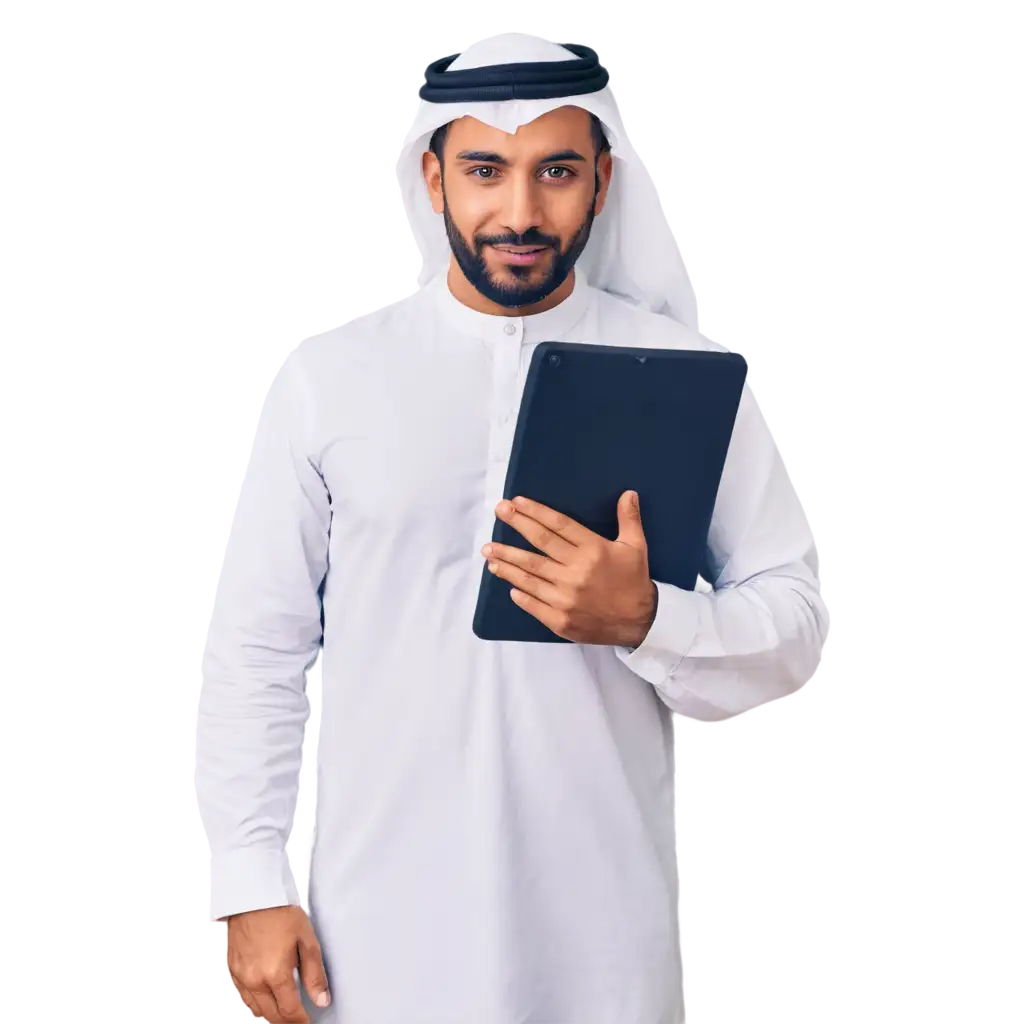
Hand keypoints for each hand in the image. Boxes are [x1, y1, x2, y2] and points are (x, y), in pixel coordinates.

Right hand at [222, 905, 329, 1023]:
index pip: (289, 1010)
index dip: (301, 1020)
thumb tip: (322, 999)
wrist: (252, 894)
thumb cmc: (279, 910)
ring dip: (269, 1012)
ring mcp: (238, 976)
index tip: (307, 1021)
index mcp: (275, 974)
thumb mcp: (306, 939)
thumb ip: (314, 973)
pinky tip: (262, 996)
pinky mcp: (229, 969)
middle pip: (271, 1013)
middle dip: (286, 1019)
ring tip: (282, 1009)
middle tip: (297, 1017)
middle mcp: (253, 979)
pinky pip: (240, 996)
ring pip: (254, 1008)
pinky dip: (253, 1001)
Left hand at [482, 490, 656, 646]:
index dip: (535, 512)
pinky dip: (519, 594)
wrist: (640, 624)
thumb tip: (628, 493)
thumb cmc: (634, 582)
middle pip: (539, 544)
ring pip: (529, 575)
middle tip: (498, 512)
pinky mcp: (560, 620)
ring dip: (507, 561)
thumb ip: (629, 519)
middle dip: (516, 526)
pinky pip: (533, 604)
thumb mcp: (636, 548)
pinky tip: (508, 585)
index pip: (558, 525)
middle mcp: (576, 571)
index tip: (516, 502)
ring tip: (489, 551)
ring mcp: (566, 597)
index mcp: (593, 550)